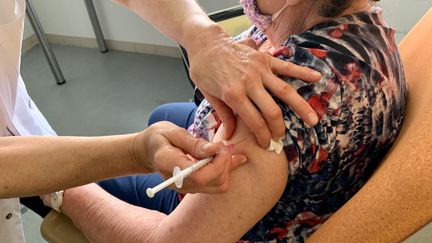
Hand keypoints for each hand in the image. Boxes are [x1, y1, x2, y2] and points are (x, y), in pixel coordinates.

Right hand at [134, 121, 247, 193]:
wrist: (149, 151)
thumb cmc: (159, 138)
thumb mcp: (173, 132)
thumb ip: (193, 143)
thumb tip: (215, 150)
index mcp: (169, 165)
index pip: (198, 175)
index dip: (216, 163)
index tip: (221, 147)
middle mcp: (179, 182)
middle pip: (212, 182)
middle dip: (224, 163)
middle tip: (222, 146)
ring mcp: (187, 188)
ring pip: (219, 186)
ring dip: (226, 167)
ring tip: (221, 150)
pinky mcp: (194, 188)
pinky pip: (217, 184)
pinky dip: (225, 170)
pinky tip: (224, 156)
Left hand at [186, 32, 320, 147]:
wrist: (206, 43)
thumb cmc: (204, 70)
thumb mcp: (208, 95)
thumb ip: (223, 115)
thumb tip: (231, 136)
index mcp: (234, 94)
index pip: (254, 122)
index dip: (263, 136)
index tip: (266, 144)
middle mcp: (249, 83)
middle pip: (272, 111)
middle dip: (279, 128)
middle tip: (281, 138)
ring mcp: (259, 70)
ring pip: (285, 91)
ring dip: (301, 107)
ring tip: (314, 120)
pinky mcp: (264, 59)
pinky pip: (286, 67)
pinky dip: (302, 72)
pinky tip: (317, 78)